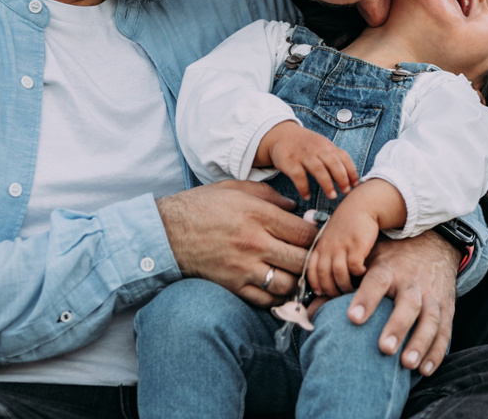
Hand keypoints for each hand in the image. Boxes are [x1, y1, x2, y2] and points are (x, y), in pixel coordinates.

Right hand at [157, 180, 316, 307]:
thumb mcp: (236, 188)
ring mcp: (244, 267)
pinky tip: (279, 287)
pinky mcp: (233, 285)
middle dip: (313, 260)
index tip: (318, 236)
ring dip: (298, 280)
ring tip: (299, 274)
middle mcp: (254, 242)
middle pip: (302, 260)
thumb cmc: (202, 205)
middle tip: (315, 258)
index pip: (304, 232)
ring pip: (288, 283)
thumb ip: (269, 196)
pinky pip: (266, 299)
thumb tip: (294, 208)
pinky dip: (278, 296)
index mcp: (258, 215)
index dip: (317, 236)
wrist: (168, 231)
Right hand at [257, 121, 358, 200]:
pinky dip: (304, 188)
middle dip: (342, 178)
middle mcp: (317, 149)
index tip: (355, 185)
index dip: (351, 171)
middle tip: (346, 192)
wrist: (281, 134)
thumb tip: (349, 181)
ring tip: (332, 196)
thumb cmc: (306, 145)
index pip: (344, 157)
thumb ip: (334, 160)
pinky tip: (307, 196)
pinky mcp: (289, 161)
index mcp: (327, 146)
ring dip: (327, 183)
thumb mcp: (322, 147)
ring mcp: (303, 155)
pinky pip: (298, 176)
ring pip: (318, 169)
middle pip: (333, 162)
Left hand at [307, 192, 376, 295]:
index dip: (315, 285)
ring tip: (352, 288)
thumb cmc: (347, 224)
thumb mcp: (330, 237)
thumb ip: (326, 253)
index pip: (311, 270)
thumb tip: (324, 276)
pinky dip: (359, 274)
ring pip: (339, 275)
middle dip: (331, 290)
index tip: (321, 293)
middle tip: (339, 295)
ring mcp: (342, 246)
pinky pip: (355, 267)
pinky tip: (363, 272)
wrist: (361, 206)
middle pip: (324, 276)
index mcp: (320, 246)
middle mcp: (328, 247)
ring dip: (346, 285)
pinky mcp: (356, 245)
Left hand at [347, 232, 458, 375]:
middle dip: (397, 326)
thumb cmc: (391, 258)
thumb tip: (308, 312)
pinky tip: (425, 369)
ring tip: (406, 364)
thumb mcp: (367, 261)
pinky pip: (444, 331)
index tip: (352, 318)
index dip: (366, 299)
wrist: (433, 245)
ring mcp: (431, 295)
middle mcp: (411, 281)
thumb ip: (341, 286)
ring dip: (420, 342)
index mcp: (388, 268)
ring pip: (430, 319)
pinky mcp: (446, 308)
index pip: (377, 281)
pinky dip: (437, 351)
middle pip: (408, 303)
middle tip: (384, 348)